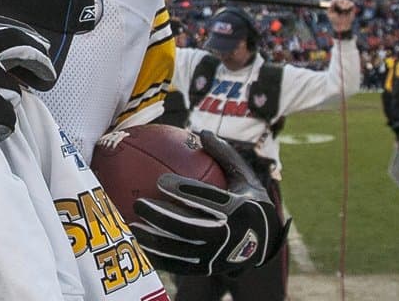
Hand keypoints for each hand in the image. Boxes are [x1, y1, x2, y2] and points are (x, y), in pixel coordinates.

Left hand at [131, 130, 288, 275]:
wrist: (266, 241)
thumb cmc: (250, 200)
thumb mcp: (245, 177)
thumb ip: (224, 154)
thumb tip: (200, 130)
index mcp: (239, 209)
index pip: (208, 200)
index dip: (184, 191)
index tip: (160, 181)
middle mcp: (229, 236)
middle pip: (190, 228)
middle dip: (162, 217)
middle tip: (139, 204)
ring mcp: (218, 256)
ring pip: (182, 250)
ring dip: (155, 240)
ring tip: (132, 226)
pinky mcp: (209, 268)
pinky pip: (180, 266)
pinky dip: (159, 258)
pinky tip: (138, 246)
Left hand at [326, 0, 355, 33]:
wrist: (341, 25)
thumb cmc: (334, 20)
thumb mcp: (330, 13)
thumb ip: (331, 6)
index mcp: (334, 4)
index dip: (335, 0)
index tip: (335, 4)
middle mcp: (341, 4)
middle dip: (340, 1)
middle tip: (340, 7)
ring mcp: (346, 5)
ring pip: (346, 0)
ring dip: (344, 4)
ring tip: (343, 9)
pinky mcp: (352, 8)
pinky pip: (351, 3)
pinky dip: (349, 5)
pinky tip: (346, 9)